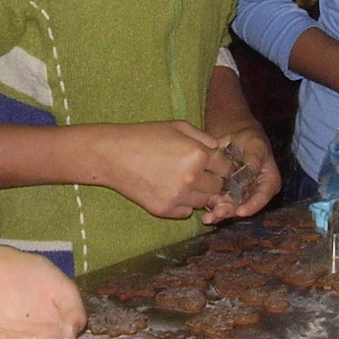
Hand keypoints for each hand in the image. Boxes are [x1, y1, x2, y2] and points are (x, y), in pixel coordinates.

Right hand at [94, 120, 226, 218]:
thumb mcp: (178, 127)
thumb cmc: (145, 136)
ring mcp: (178, 197)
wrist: (112, 155)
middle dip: (212, 180)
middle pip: (218, 187)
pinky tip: (170, 190)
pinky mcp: (164, 210)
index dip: (222, 166)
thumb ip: (204, 138)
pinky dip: (183, 204)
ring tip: (182, 181)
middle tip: (198, 173)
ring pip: (203, 202)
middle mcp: (192, 178)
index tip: (215, 166)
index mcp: (198, 154)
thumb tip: (219, 150)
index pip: (226, 168)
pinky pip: (186, 212)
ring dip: (198, 193)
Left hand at [200, 126, 280, 223]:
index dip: (252, 206)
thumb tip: (253, 169)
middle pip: (245, 206)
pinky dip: (212, 210)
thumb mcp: (255, 144)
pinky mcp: (225, 194)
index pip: (262, 196)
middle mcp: (255, 192)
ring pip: (231, 208)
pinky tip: (205, 216)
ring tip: (210, 217)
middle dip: (231, 211)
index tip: (241, 212)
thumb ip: (255, 157)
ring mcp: (239, 195)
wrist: (233, 137)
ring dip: (220, 213)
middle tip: (219, 213)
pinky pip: (219, 204)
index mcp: (268, 182)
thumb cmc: (249, 139)